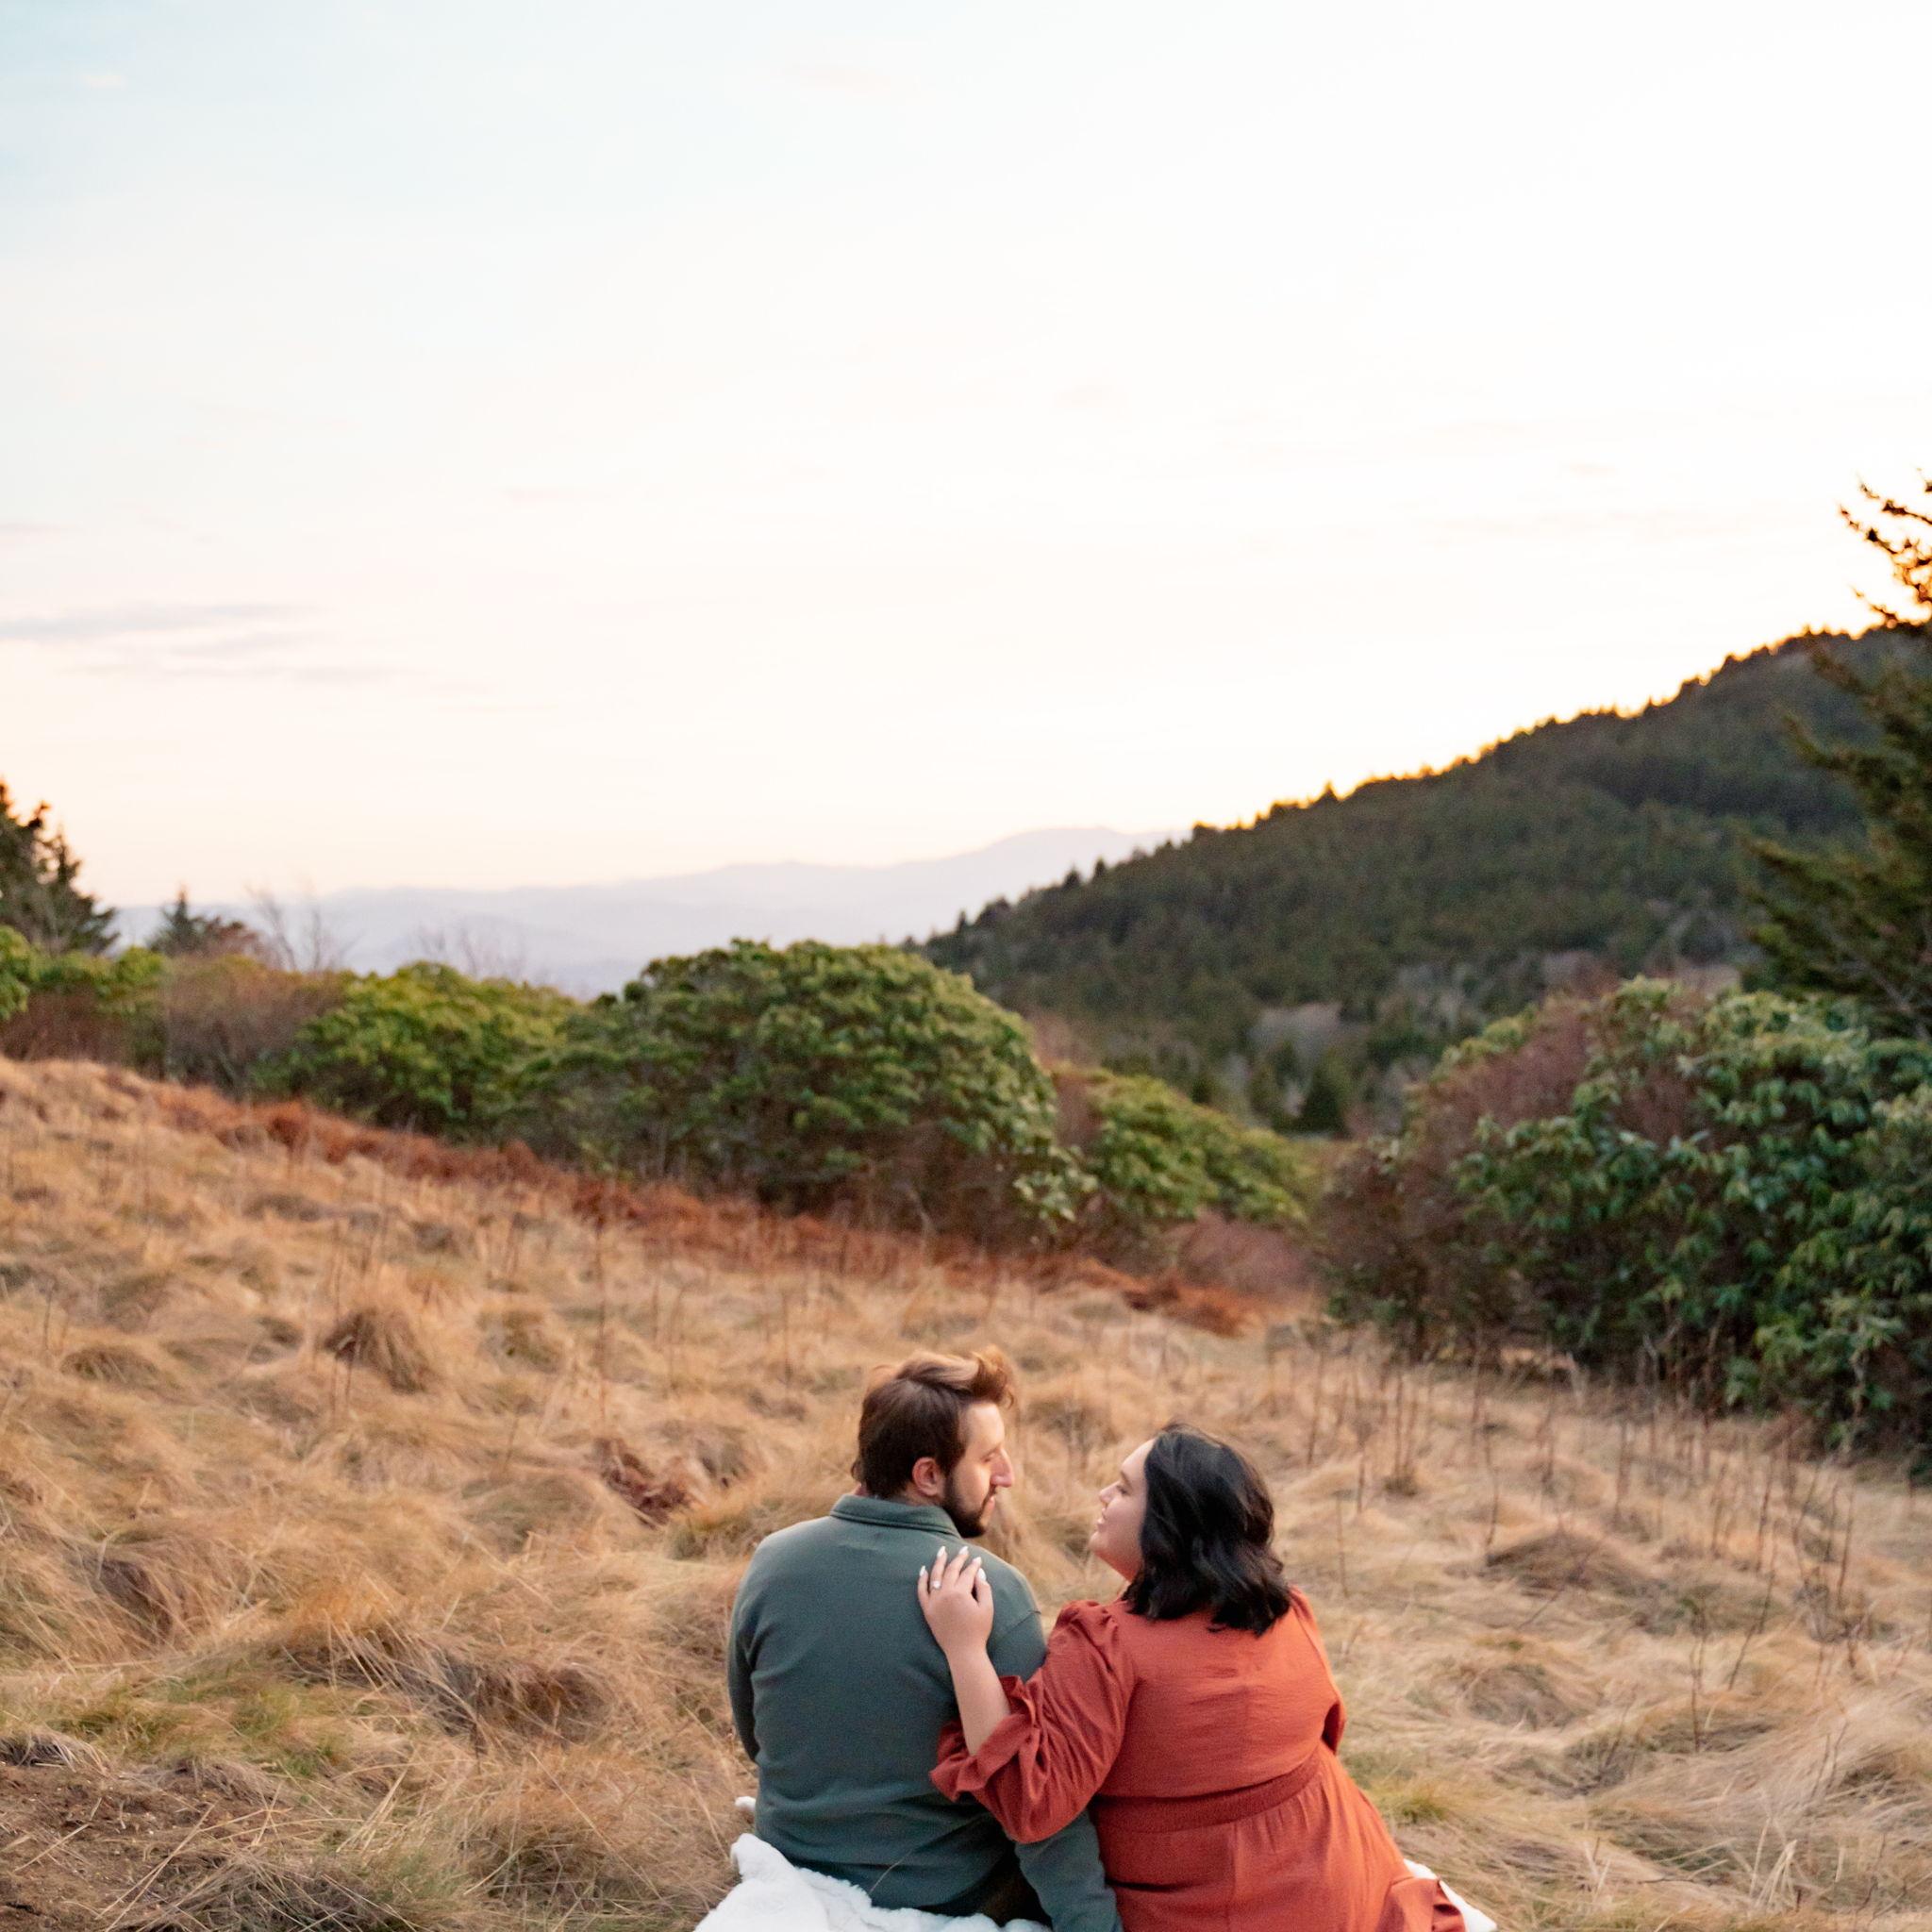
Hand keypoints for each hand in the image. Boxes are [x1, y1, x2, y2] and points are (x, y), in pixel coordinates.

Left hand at [917, 1543, 994, 1657]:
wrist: (963, 1652)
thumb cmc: (978, 1631)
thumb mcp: (987, 1608)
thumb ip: (984, 1588)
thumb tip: (979, 1571)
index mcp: (961, 1593)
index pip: (967, 1573)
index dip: (973, 1565)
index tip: (977, 1559)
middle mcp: (945, 1594)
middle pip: (951, 1571)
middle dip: (958, 1559)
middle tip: (964, 1550)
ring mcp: (934, 1602)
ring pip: (935, 1576)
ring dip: (938, 1562)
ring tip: (942, 1551)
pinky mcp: (927, 1610)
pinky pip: (921, 1591)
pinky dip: (922, 1580)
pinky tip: (924, 1570)